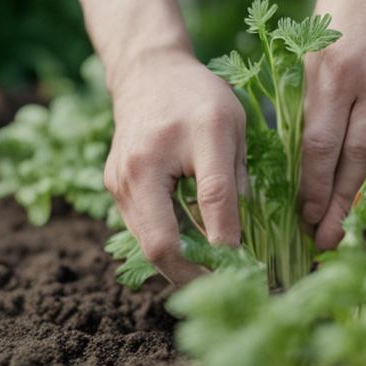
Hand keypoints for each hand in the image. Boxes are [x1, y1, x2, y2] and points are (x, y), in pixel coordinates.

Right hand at [104, 48, 247, 283]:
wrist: (147, 73)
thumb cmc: (199, 98)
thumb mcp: (232, 126)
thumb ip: (237, 177)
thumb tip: (243, 237)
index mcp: (186, 136)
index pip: (211, 200)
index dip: (231, 241)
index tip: (251, 270)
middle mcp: (143, 163)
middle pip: (163, 242)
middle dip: (197, 276)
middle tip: (229, 292)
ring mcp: (120, 180)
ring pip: (149, 246)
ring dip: (183, 269)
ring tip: (215, 282)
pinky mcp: (114, 189)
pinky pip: (144, 232)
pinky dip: (169, 249)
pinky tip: (195, 258)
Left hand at [300, 0, 365, 249]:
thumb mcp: (316, 37)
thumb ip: (314, 92)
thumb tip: (306, 151)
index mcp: (335, 72)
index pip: (320, 148)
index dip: (311, 189)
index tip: (303, 216)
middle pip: (352, 164)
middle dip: (335, 207)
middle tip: (323, 240)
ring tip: (356, 233)